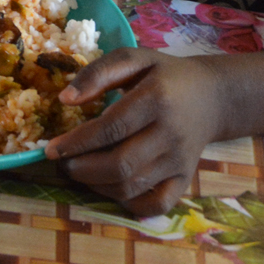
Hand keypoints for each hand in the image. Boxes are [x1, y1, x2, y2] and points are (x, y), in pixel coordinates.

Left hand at [44, 48, 224, 215]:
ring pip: (133, 186)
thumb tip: (65, 99)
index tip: (51, 149)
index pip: (111, 128)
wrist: (213, 96)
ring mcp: (179, 161)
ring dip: (97, 186)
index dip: (77, 142)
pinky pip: (156, 204)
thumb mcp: (133, 59)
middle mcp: (171, 135)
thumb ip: (98, 73)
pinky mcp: (184, 179)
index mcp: (157, 100)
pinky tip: (108, 188)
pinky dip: (128, 203)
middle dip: (82, 169)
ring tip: (78, 171)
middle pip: (121, 164)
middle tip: (62, 162)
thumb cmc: (164, 75)